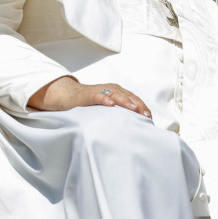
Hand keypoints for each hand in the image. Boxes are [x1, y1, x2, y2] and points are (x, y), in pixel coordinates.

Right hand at [28, 76, 151, 117]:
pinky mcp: (88, 95)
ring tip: (134, 109)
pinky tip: (111, 104)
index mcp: (118, 92)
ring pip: (116, 94)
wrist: (67, 95)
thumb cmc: (89, 103)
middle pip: (128, 97)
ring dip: (125, 101)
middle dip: (138, 105)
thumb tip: (132, 129)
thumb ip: (118, 115)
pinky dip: (105, 99)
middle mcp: (111, 89)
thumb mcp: (106, 108)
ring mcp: (100, 91)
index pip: (134, 99)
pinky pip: (98, 96)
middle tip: (146, 115)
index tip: (150, 118)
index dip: (142, 108)